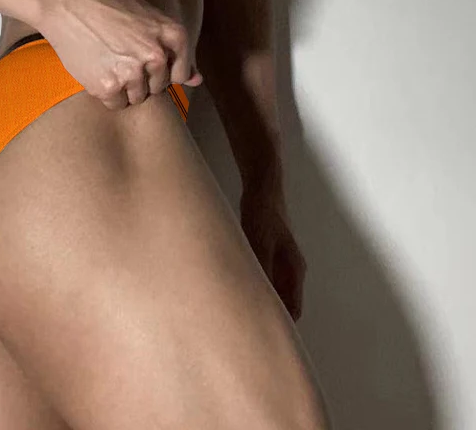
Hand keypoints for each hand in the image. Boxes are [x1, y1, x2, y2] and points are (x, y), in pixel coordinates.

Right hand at [39, 0, 202, 110]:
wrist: (68, 4)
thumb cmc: (109, 7)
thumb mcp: (150, 17)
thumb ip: (176, 51)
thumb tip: (198, 81)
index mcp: (173, 35)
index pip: (180, 73)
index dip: (162, 70)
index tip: (144, 60)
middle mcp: (157, 56)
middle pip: (158, 87)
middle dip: (141, 78)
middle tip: (119, 56)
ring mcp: (133, 72)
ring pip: (137, 97)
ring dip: (123, 87)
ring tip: (107, 61)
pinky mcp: (109, 86)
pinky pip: (116, 103)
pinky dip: (106, 92)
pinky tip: (96, 69)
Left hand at [240, 181, 305, 320]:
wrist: (261, 188)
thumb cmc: (263, 212)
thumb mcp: (259, 243)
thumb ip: (260, 270)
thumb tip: (255, 297)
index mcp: (294, 270)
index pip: (293, 311)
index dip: (281, 327)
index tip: (264, 339)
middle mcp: (289, 270)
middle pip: (282, 304)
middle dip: (266, 317)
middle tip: (245, 330)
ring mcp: (278, 262)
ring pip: (270, 292)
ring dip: (257, 301)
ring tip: (236, 313)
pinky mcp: (265, 255)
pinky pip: (260, 279)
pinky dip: (250, 286)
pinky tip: (232, 289)